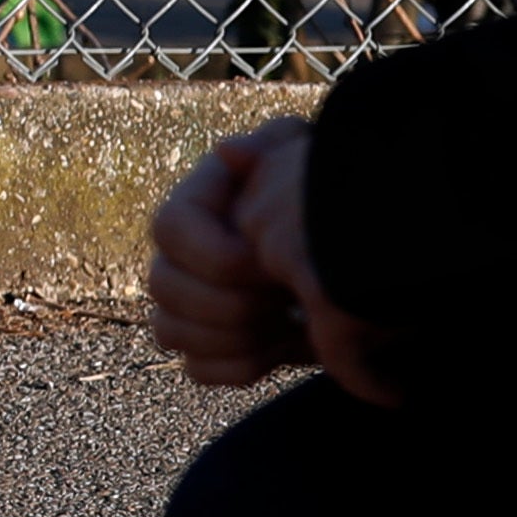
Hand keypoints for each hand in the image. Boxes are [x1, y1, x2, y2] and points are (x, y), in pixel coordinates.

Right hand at [146, 116, 399, 403]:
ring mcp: (187, 304)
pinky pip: (197, 370)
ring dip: (235, 338)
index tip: (268, 262)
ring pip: (170, 332)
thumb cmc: (326, 196)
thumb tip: (227, 151)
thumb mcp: (308, 157)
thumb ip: (272, 146)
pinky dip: (239, 368)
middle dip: (230, 304)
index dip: (213, 255)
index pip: (168, 229)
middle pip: (162, 287)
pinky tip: (284, 348)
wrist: (355, 250)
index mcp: (196, 205)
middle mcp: (179, 254)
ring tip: (290, 324)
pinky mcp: (210, 346)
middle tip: (287, 301)